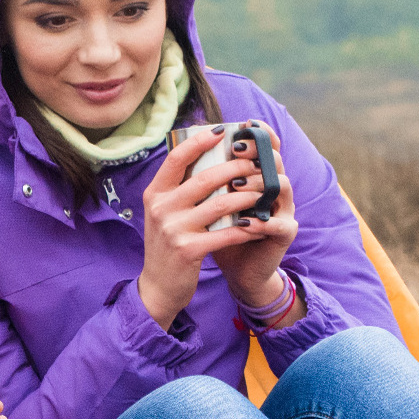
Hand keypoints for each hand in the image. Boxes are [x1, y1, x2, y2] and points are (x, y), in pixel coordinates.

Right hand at [136, 125, 284, 328]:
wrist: (158, 287)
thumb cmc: (168, 245)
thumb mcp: (165, 213)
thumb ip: (180, 188)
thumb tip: (205, 155)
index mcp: (155, 194)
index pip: (176, 158)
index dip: (199, 141)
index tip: (222, 130)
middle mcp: (161, 208)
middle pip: (205, 178)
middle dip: (236, 167)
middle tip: (257, 163)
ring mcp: (174, 229)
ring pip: (220, 204)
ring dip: (247, 195)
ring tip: (263, 191)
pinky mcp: (189, 250)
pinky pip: (225, 232)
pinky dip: (245, 227)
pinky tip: (258, 223)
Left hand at [201, 127, 298, 313]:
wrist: (238, 271)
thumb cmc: (219, 233)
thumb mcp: (207, 204)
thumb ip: (202, 180)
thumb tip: (178, 148)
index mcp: (258, 176)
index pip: (266, 146)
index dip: (259, 133)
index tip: (242, 123)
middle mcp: (275, 188)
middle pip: (275, 159)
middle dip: (255, 153)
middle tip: (235, 150)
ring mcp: (284, 209)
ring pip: (281, 186)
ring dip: (257, 184)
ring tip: (236, 187)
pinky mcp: (285, 233)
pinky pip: (278, 223)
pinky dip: (261, 222)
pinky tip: (244, 223)